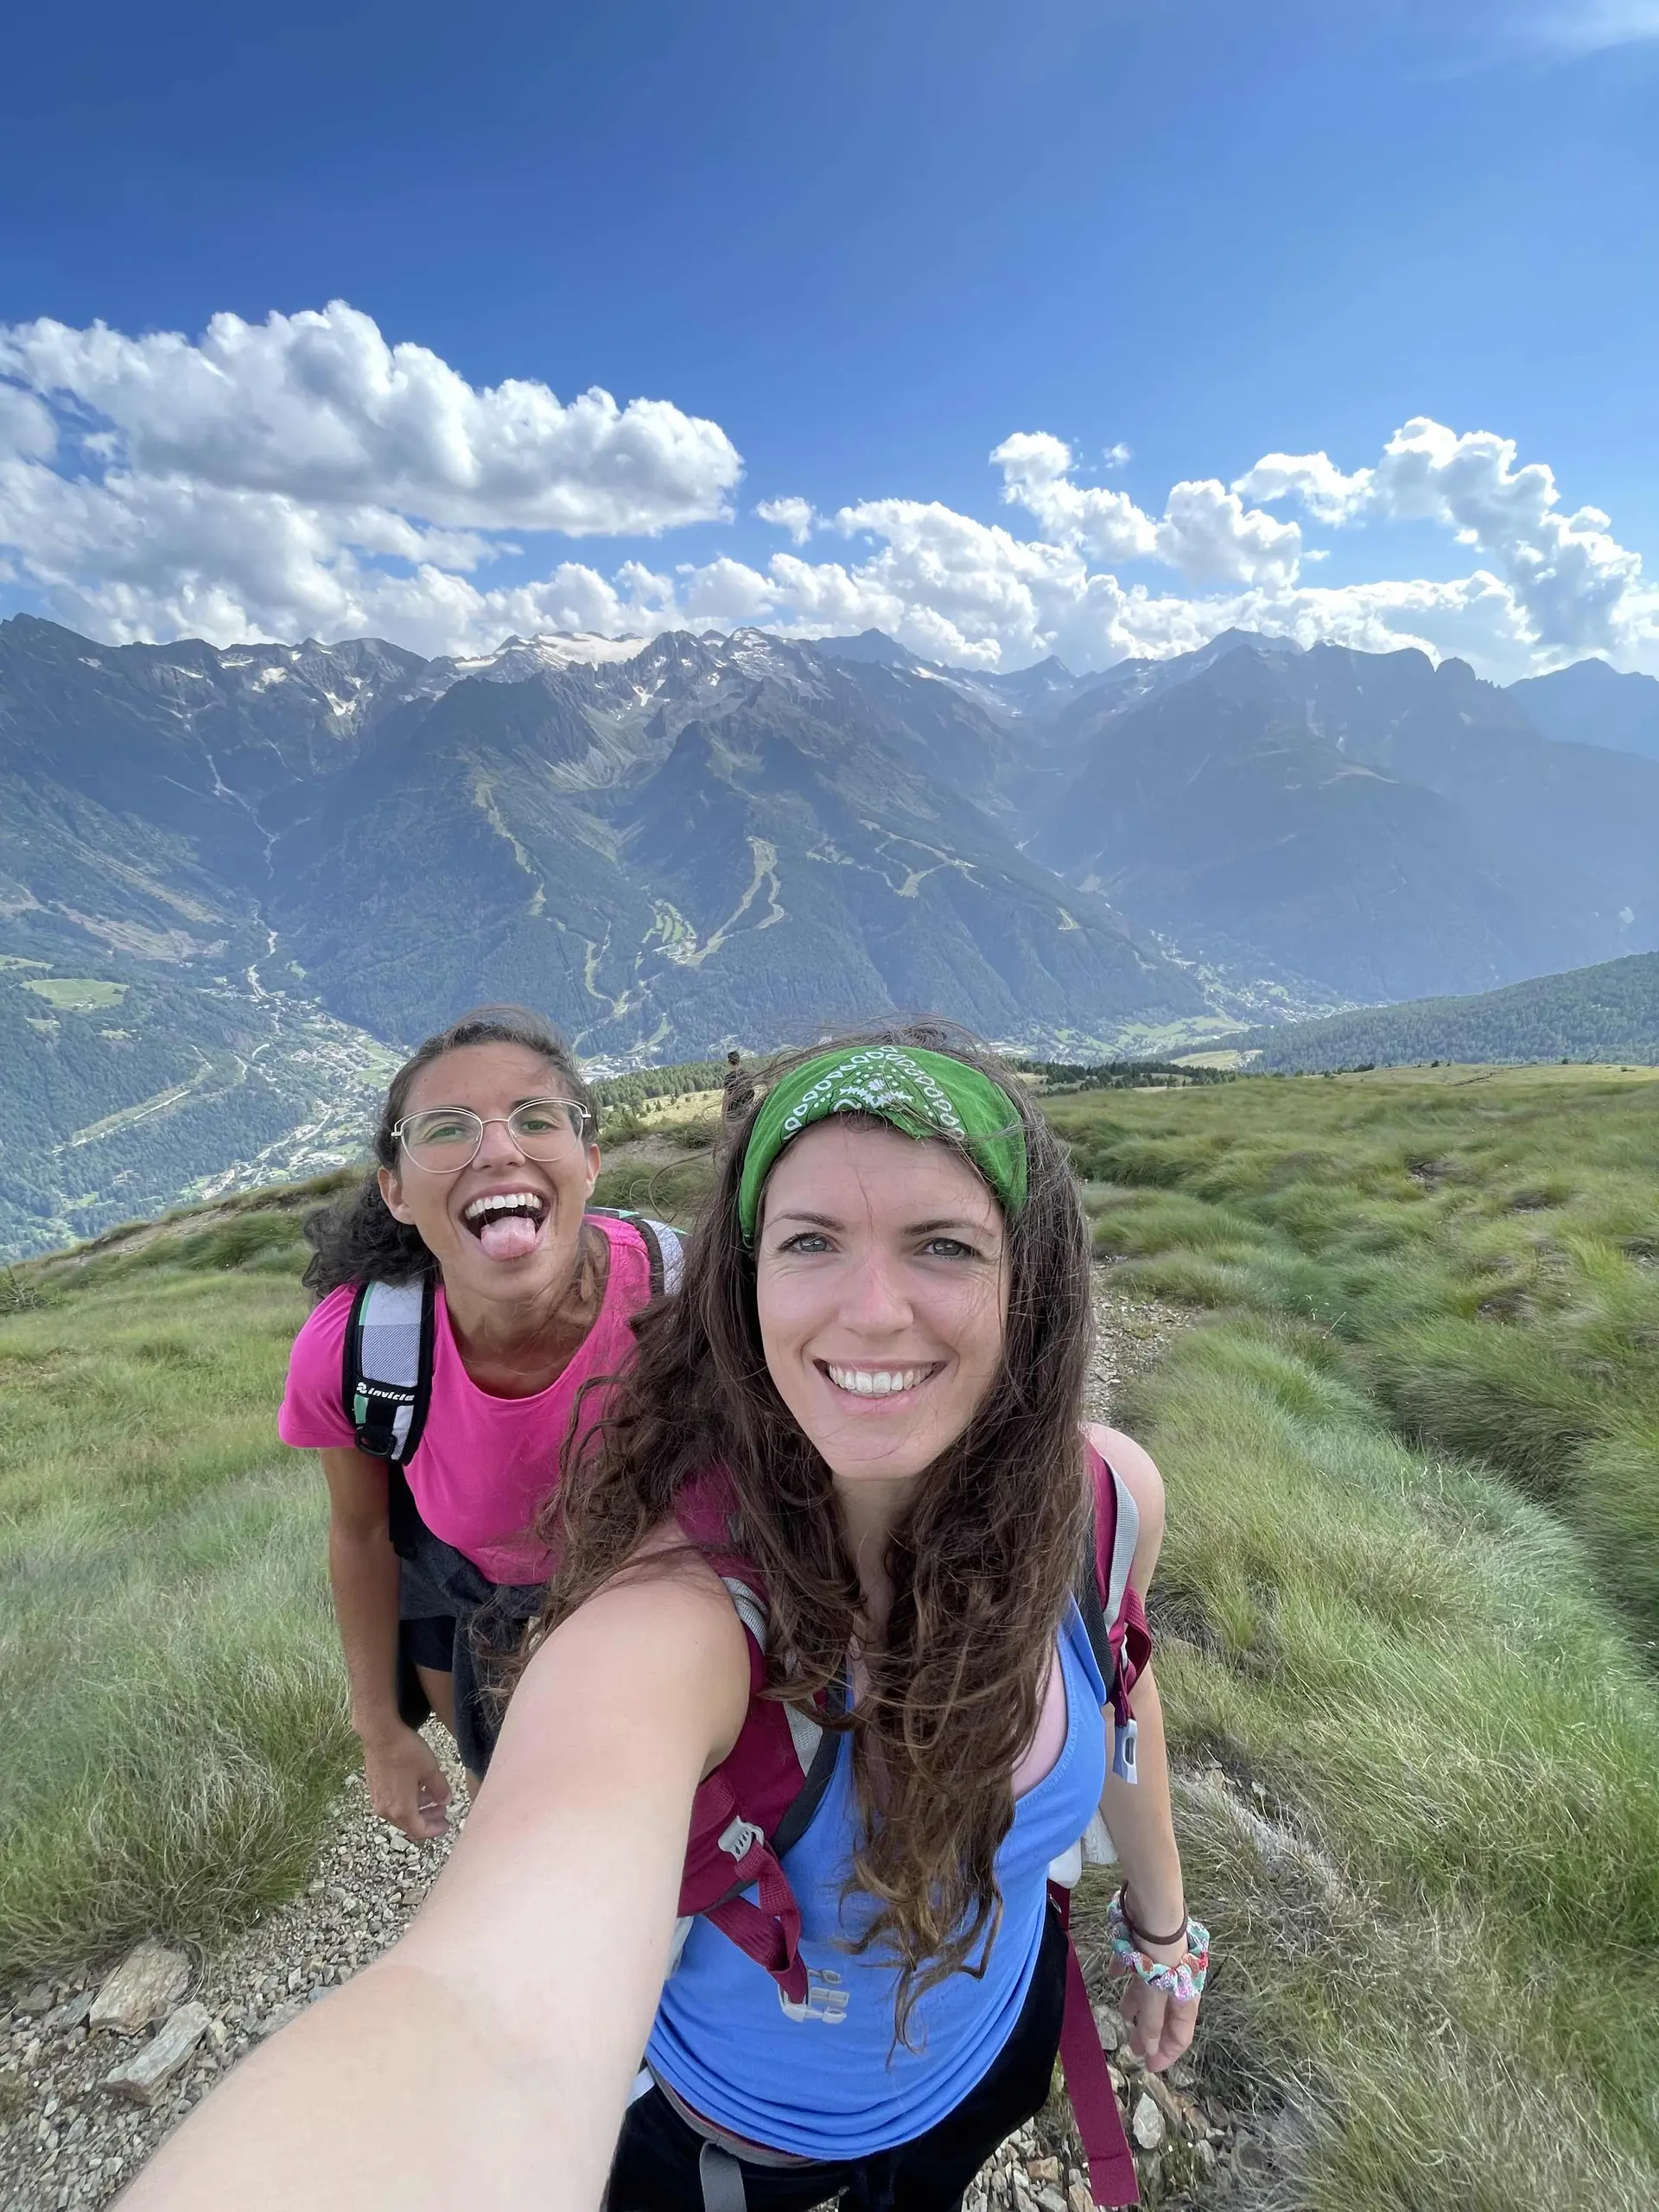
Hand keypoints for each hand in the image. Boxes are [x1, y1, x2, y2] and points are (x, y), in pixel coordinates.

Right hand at [359, 1722, 451, 1840]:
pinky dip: (406, 1801)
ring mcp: (378, 1800)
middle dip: (428, 1819)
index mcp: (401, 1810)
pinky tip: (416, 1787)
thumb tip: (445, 1801)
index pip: (420, 1831)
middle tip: (442, 1810)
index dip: (435, 1829)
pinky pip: (392, 1803)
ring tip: (432, 1795)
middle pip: (409, 1824)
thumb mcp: (431, 1770)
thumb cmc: (406, 1752)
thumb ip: (440, 1789)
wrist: (380, 1735)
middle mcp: (386, 1810)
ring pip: (400, 1814)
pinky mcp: (374, 1789)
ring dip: (418, 1808)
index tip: (446, 1824)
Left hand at [1117, 1938, 1198, 2072]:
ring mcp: (1161, 1963)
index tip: (1149, 2067)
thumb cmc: (1159, 1954)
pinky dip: (1125, 1970)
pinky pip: (1135, 1963)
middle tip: (1133, 2047)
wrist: (1154, 1907)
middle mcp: (1176, 1982)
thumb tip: (1151, 2049)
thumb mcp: (1155, 1992)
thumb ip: (1152, 2021)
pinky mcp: (1146, 1944)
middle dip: (1149, 2031)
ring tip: (1122, 2012)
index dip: (1167, 2053)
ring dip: (1136, 2003)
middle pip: (1163, 2014)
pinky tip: (1113, 1973)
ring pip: (1149, 1989)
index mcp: (1185, 1997)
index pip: (1181, 2034)